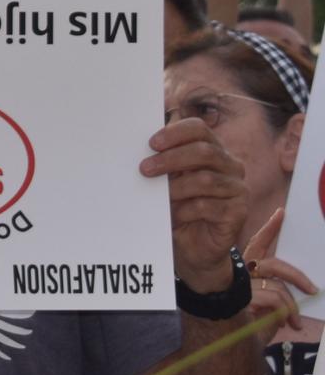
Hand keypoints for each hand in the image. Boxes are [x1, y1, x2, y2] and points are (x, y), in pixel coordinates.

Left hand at [140, 117, 247, 293]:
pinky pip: (208, 206)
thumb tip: (135, 147)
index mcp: (213, 150)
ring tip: (160, 198)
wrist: (192, 246)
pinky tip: (174, 216)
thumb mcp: (168, 182)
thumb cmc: (178, 207)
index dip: (175, 133)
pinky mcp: (238, 212)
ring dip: (176, 188)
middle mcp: (231, 166)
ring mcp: (238, 189)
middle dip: (171, 159)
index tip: (151, 144)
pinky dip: (185, 210)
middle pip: (204, 151)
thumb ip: (162, 163)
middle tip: (144, 169)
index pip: (199, 129)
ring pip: (206, 179)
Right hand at [243, 209, 317, 328]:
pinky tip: (284, 325)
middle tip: (312, 290)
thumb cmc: (249, 326)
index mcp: (243, 270)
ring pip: (277, 285)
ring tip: (295, 322)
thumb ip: (277, 296)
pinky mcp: (242, 298)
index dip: (269, 229)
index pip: (257, 244)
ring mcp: (238, 285)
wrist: (233, 346)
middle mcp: (238, 273)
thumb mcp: (268, 308)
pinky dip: (286, 313)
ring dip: (292, 306)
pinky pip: (275, 299)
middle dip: (297, 276)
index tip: (281, 213)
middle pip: (273, 264)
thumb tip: (300, 294)